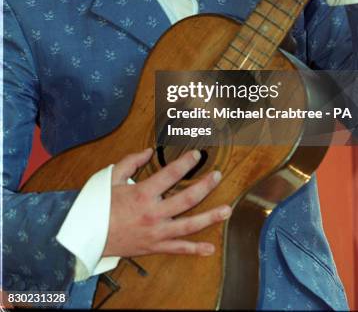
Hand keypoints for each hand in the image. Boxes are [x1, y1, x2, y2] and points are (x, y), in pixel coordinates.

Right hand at [103, 148, 230, 257]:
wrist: (86, 236)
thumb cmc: (98, 206)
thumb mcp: (111, 177)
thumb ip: (131, 161)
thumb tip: (148, 151)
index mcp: (143, 194)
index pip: (171, 174)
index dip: (186, 162)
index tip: (197, 154)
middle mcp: (154, 213)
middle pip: (187, 198)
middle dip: (206, 185)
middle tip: (217, 176)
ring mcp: (156, 232)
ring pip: (189, 225)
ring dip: (210, 217)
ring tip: (227, 210)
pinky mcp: (154, 246)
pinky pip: (178, 249)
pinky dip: (195, 250)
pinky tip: (210, 248)